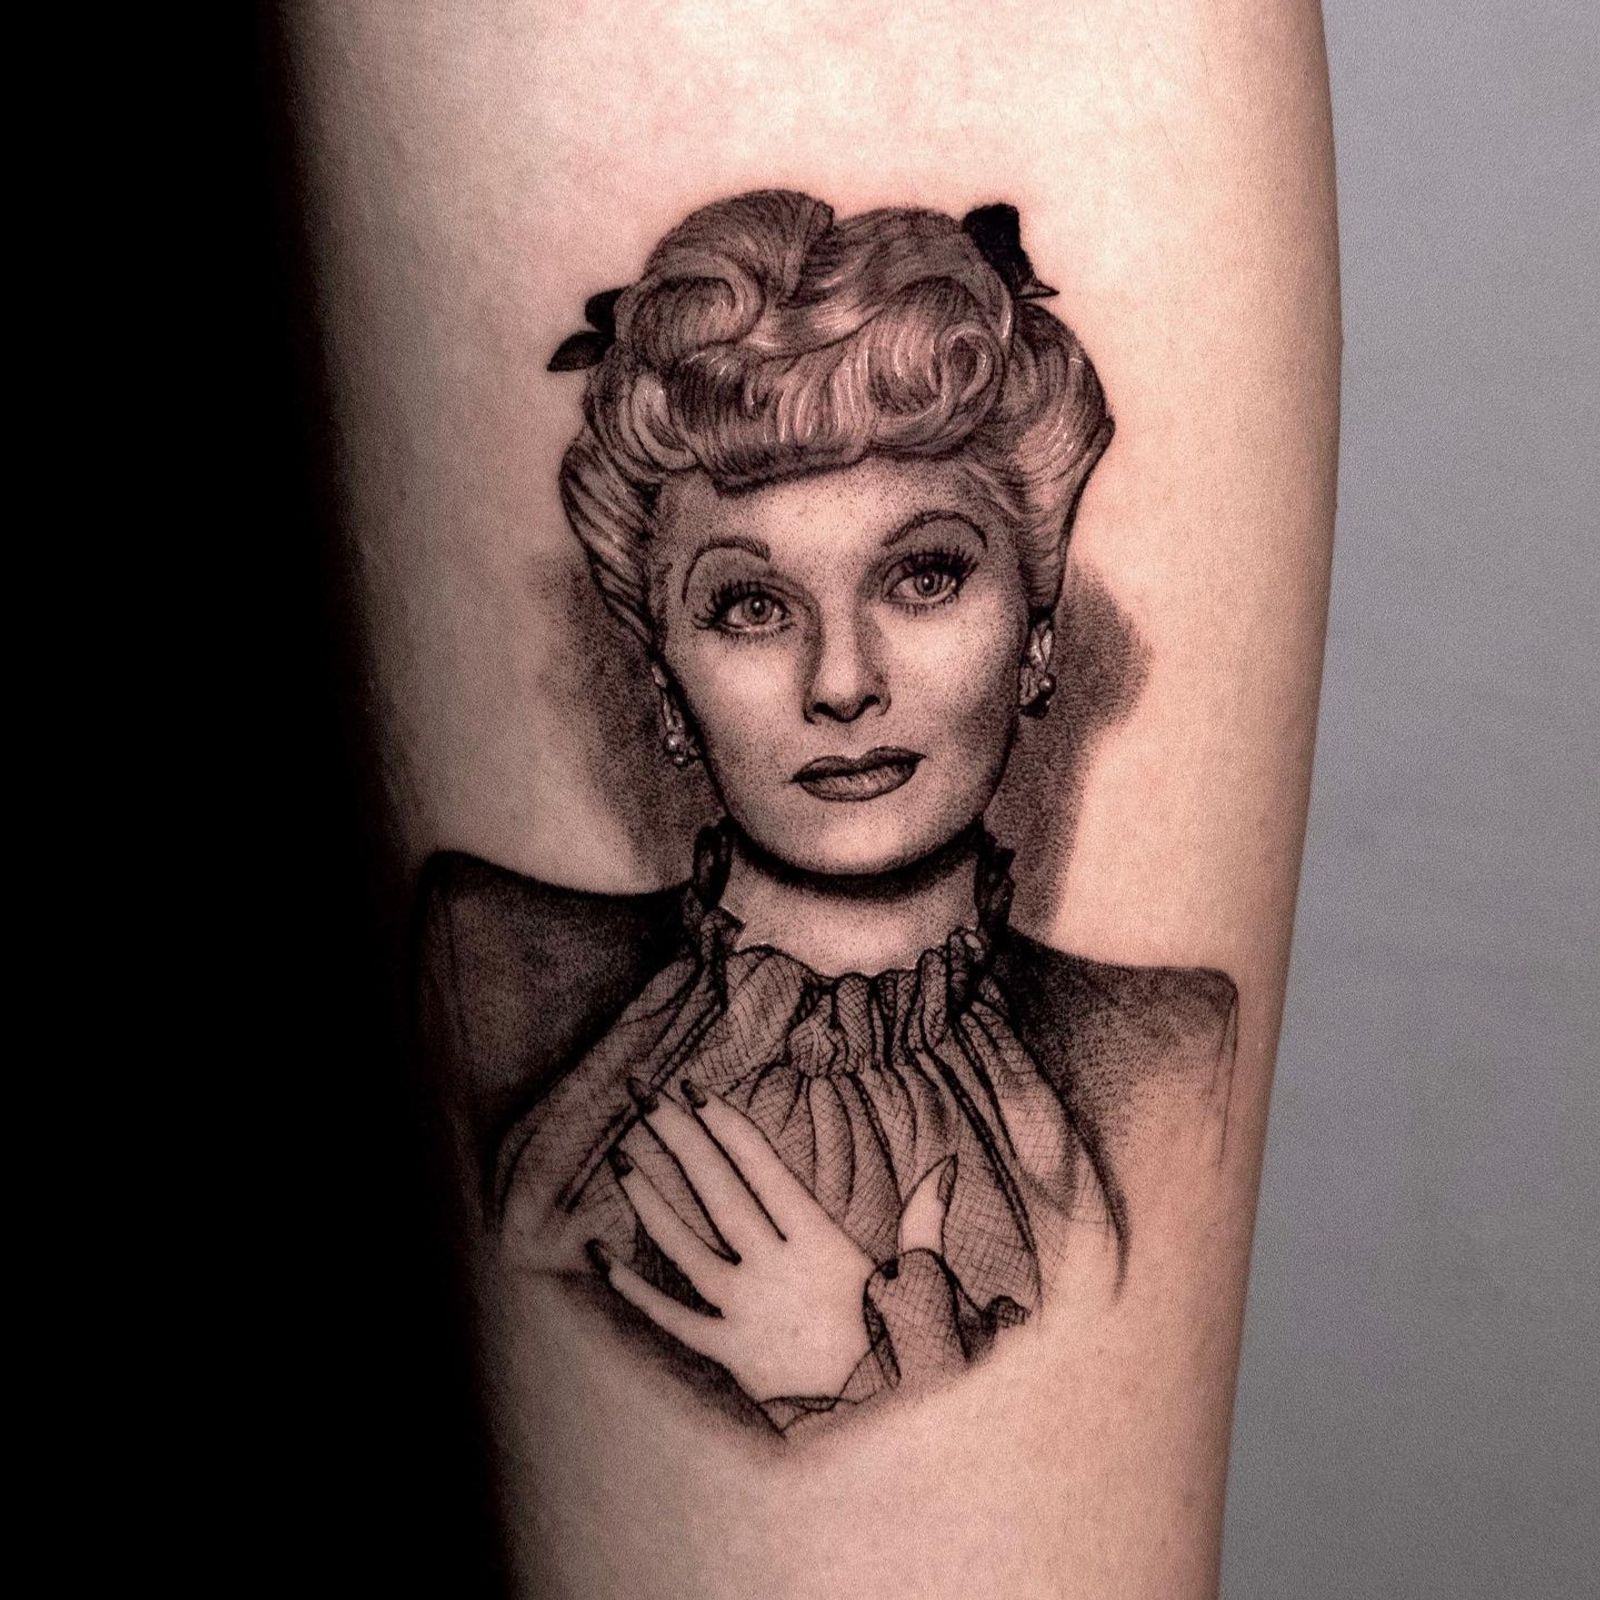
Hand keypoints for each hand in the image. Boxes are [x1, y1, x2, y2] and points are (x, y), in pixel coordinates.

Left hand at [589, 1082, 954, 1404]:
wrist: (887, 1427)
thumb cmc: (906, 1348)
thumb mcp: (919, 1279)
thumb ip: (923, 1219)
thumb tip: (943, 1167)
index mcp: (819, 1243)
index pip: (763, 1170)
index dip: (728, 1127)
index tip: (696, 1089)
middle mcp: (775, 1269)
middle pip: (717, 1192)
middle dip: (679, 1140)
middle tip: (643, 1095)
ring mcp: (747, 1312)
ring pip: (686, 1246)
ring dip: (651, 1201)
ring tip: (621, 1158)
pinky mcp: (730, 1354)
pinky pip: (672, 1318)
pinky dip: (634, 1290)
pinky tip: (601, 1258)